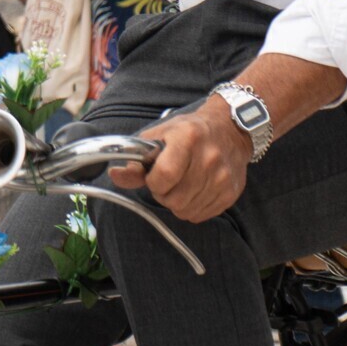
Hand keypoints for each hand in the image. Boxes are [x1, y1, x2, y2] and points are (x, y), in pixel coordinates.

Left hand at [109, 103, 250, 222]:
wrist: (229, 130)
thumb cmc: (188, 132)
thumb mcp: (158, 137)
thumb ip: (136, 161)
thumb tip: (115, 175)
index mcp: (187, 138)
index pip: (164, 175)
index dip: (153, 182)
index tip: (153, 176)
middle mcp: (209, 157)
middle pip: (174, 199)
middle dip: (163, 194)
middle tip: (168, 181)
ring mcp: (222, 177)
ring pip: (186, 210)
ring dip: (177, 202)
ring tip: (181, 184)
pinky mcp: (231, 192)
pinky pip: (200, 215)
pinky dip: (191, 208)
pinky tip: (194, 191)